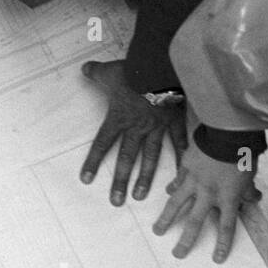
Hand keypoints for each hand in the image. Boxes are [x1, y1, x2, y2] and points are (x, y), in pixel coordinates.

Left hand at [79, 60, 186, 204]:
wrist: (160, 66)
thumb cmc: (133, 70)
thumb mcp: (108, 71)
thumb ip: (96, 73)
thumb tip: (85, 69)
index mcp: (119, 118)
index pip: (102, 143)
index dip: (93, 161)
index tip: (86, 179)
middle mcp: (136, 127)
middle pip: (126, 158)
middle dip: (120, 180)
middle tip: (116, 201)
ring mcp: (157, 127)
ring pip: (150, 157)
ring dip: (145, 177)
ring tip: (141, 196)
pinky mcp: (174, 121)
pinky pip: (179, 142)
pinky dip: (182, 157)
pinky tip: (182, 174)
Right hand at [154, 140, 259, 262]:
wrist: (228, 134)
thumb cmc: (243, 155)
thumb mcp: (250, 177)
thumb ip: (249, 191)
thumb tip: (255, 198)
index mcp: (228, 197)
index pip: (226, 227)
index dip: (222, 244)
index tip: (217, 259)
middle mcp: (208, 193)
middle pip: (195, 221)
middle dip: (186, 240)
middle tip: (177, 254)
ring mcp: (194, 181)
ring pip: (177, 204)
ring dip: (166, 218)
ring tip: (158, 230)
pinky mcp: (185, 167)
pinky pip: (178, 180)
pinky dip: (173, 187)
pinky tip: (167, 193)